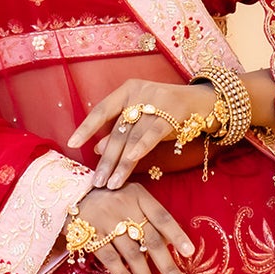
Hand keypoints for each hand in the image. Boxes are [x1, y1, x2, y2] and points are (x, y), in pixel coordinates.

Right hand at [66, 182, 193, 273]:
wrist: (70, 192)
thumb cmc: (108, 196)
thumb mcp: (130, 195)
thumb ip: (148, 214)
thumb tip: (170, 244)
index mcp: (138, 196)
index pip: (162, 217)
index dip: (177, 234)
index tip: (190, 253)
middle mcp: (124, 207)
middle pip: (151, 240)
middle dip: (167, 266)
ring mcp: (106, 222)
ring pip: (132, 254)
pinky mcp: (89, 235)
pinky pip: (110, 258)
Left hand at [69, 78, 214, 188]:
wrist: (202, 101)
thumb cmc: (167, 111)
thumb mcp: (141, 118)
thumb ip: (120, 131)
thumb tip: (96, 148)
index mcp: (127, 90)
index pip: (101, 110)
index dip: (86, 127)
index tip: (71, 144)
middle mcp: (139, 93)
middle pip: (117, 130)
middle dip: (106, 158)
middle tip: (97, 181)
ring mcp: (155, 101)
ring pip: (132, 137)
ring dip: (121, 163)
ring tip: (112, 183)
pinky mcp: (171, 113)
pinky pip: (151, 134)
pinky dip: (140, 148)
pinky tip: (130, 162)